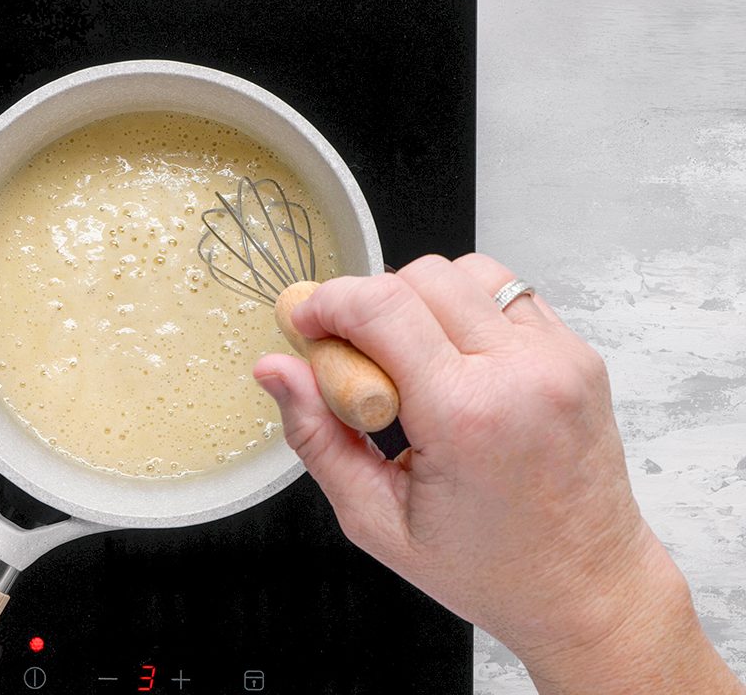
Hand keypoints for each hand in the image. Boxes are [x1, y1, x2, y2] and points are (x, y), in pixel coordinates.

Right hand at [254, 253, 743, 693]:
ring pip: (467, 272)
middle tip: (354, 358)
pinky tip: (456, 363)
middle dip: (369, 303)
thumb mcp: (376, 521)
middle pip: (421, 276)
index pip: (382, 306)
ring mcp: (559, 358)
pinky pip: (508, 294)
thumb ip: (315, 437)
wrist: (588, 589)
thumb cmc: (488, 569)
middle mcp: (521, 372)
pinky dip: (468, 312)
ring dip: (421, 300)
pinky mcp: (578, 355)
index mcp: (466, 415)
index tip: (307, 326)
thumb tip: (273, 369)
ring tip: (410, 360)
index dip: (329, 303)